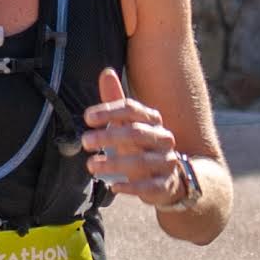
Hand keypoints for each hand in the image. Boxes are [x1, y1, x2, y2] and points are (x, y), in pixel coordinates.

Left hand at [81, 68, 183, 202]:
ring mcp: (166, 162)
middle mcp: (163, 139)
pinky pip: (149, 186)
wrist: (174, 178)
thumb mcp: (130, 124)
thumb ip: (117, 101)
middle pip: (136, 133)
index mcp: (153, 121)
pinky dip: (131, 187)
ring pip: (141, 161)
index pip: (132, 110)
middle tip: (85, 141)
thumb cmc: (143, 147)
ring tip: (91, 165)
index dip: (109, 111)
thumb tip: (106, 72)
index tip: (88, 118)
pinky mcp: (166, 185)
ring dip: (113, 163)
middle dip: (108, 136)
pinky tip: (114, 187)